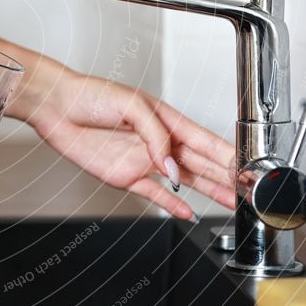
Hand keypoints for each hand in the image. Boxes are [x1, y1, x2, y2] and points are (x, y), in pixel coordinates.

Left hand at [9, 62, 235, 219]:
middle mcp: (157, 141)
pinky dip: (171, 203)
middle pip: (200, 162)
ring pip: (184, 179)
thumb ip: (155, 136)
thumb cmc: (89, 94)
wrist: (56, 107)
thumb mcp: (131, 105)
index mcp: (165, 119)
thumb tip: (171, 165)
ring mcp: (142, 160)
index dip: (227, 155)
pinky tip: (187, 211)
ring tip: (231, 201)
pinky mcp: (124, 176)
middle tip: (249, 190)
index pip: (204, 140)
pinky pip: (154, 193)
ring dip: (207, 190)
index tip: (248, 167)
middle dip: (226, 176)